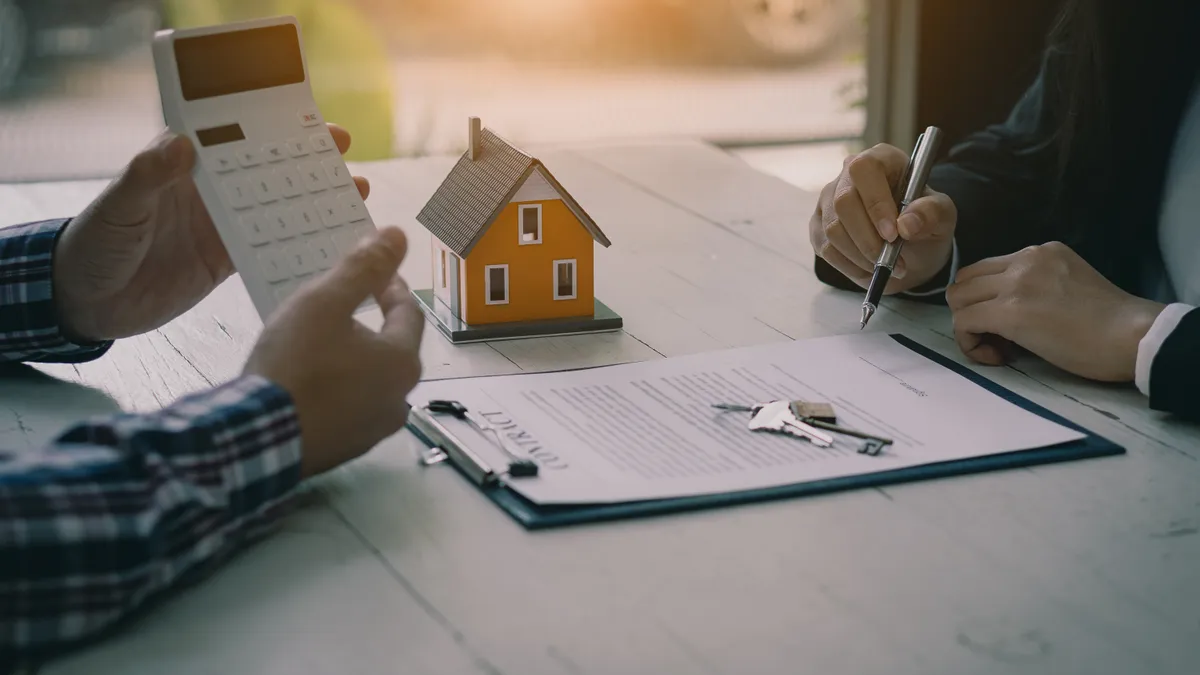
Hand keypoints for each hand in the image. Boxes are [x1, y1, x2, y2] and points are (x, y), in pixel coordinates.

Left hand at [53, 124, 369, 341]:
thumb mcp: (118, 206)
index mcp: (184, 169)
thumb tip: (180, 143)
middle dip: (308, 163)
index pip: (237, 140)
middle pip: (266, 170)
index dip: (276, 130)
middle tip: (348, 159)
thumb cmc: (94, 245)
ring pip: (276, 207)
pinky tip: (328, 242)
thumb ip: (147, 176)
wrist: (85, 302)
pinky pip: (268, 247)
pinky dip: (298, 244)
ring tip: (354, 198)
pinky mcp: (224, 260)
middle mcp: (208, 193)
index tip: (315, 126)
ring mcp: (220, 227)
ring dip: (311, 202)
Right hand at [243, 228, 424, 478]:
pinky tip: (310, 382)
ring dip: (355, 361)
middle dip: (373, 325)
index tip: (375, 275)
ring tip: (322, 343)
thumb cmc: (295, 364)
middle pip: (393, 351)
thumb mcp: (324, 303)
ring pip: (372, 382)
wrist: (257, 440)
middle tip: (343, 308)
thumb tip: (398, 235)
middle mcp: (399, 399)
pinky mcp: (346, 450)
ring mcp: (373, 431)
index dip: (391, 288)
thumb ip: (363, 268)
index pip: (409, 313)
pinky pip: (350, 410)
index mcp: (402, 362)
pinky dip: (338, 391)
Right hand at [809, 144, 957, 292]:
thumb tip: (907, 225)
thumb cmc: (924, 222)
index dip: (875, 203)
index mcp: (881, 159)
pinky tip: (869, 269)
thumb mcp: (942, 216)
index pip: (864, 170)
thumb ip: (931, 214)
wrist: (911, 246)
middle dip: (868, 239)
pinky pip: (826, 248)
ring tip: (885, 267)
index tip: (893, 235)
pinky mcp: (818, 225)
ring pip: (833, 229)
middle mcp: (848, 174)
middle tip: (891, 261)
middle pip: (844, 203)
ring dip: (860, 256)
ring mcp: (828, 199)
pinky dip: (849, 266)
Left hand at [946, 241, 1164, 381]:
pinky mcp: (1010, 311)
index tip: (1008, 327)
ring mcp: (1016, 283)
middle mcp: (1025, 260)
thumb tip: (1003, 310)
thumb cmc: (1109, 323)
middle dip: (971, 312)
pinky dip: (970, 343)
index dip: (986, 300)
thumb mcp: (1068, 284)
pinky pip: (963, 322)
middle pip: (965, 281)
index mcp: (1041, 252)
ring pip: (958, 299)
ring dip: (969, 327)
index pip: (987, 270)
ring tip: (999, 349)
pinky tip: (997, 356)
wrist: (1133, 336)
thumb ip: (1035, 286)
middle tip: (999, 340)